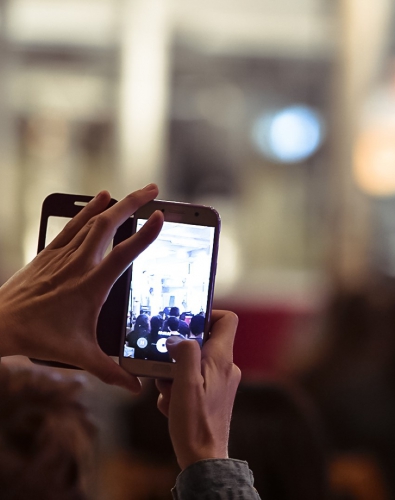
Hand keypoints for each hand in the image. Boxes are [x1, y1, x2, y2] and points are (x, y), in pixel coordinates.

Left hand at [0, 184, 162, 392]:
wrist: (0, 323)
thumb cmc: (41, 337)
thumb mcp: (80, 355)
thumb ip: (110, 371)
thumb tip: (134, 387)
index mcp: (91, 286)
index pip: (124, 254)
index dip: (145, 235)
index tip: (161, 217)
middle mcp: (79, 264)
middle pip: (109, 225)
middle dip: (134, 203)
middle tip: (153, 190)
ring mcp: (63, 255)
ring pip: (93, 220)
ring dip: (116, 203)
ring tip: (133, 192)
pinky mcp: (51, 252)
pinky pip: (74, 225)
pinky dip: (89, 209)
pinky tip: (99, 199)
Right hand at [156, 310, 240, 469]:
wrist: (204, 458)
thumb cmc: (195, 423)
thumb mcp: (185, 383)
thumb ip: (185, 354)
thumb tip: (178, 338)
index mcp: (221, 358)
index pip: (227, 320)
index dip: (207, 314)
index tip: (186, 322)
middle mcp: (225, 367)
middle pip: (203, 342)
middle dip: (179, 353)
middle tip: (165, 368)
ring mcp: (221, 382)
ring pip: (194, 363)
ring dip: (176, 375)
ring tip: (168, 392)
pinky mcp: (214, 395)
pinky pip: (194, 381)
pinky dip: (180, 388)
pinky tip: (172, 404)